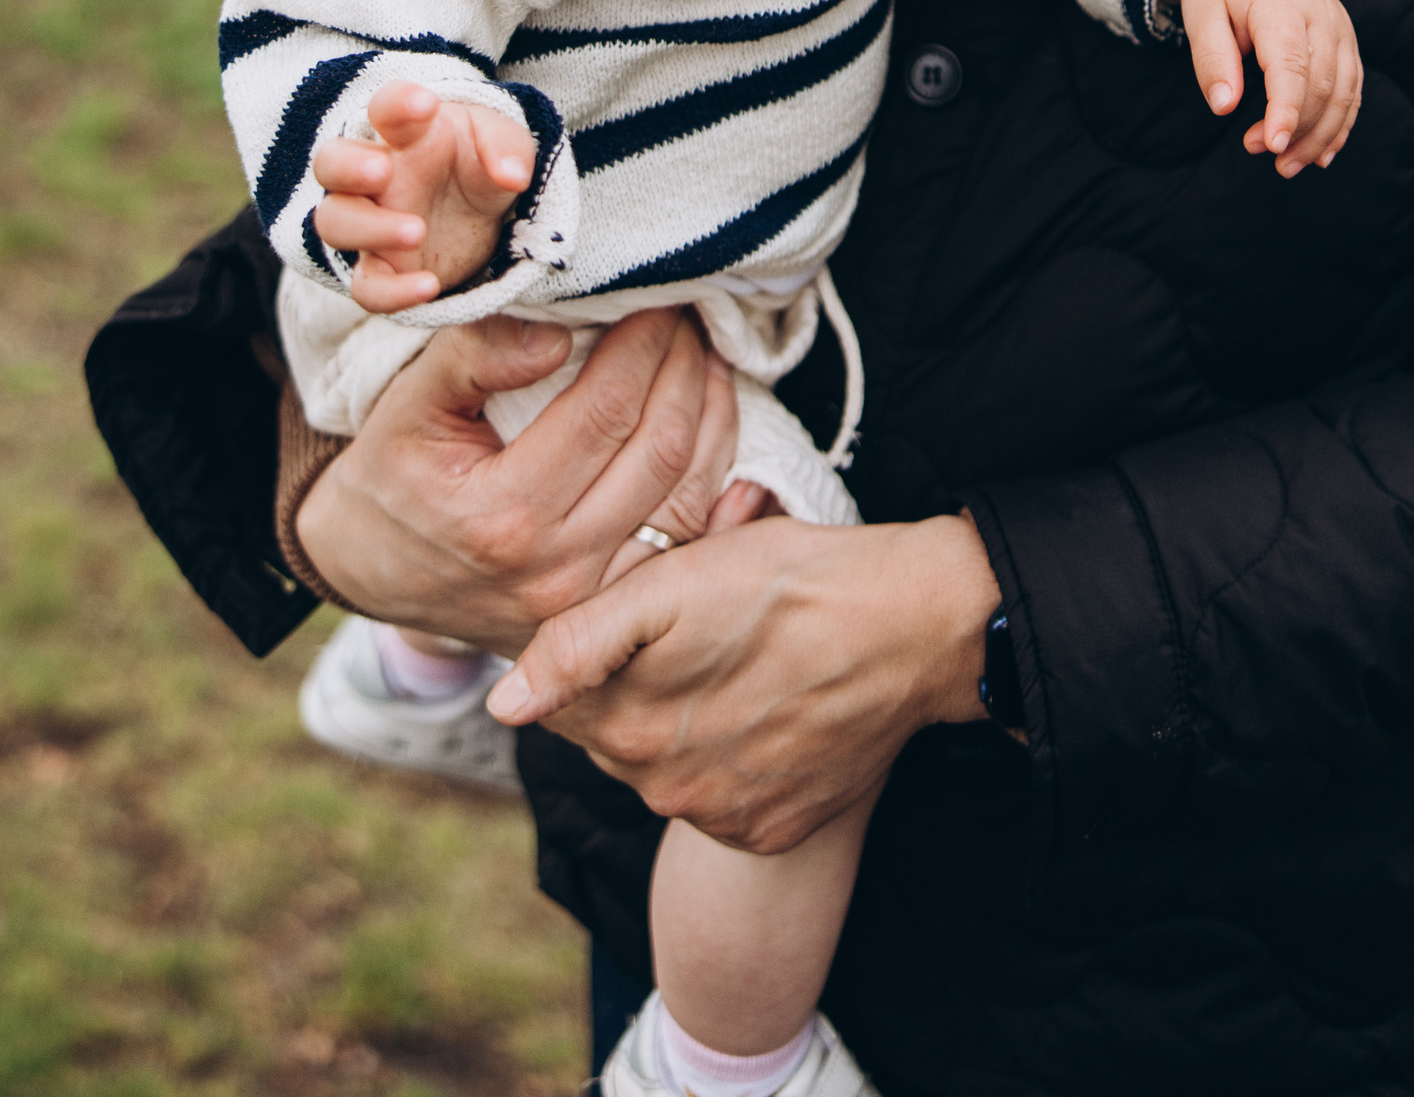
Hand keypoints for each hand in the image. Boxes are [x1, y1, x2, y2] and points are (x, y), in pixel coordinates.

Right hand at [294, 307, 750, 648]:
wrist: (369, 571)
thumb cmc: (390, 478)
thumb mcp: (405, 407)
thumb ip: (474, 358)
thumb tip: (559, 333)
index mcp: (505, 517)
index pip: (607, 409)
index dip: (645, 342)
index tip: (659, 295)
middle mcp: (558, 570)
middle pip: (660, 451)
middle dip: (686, 368)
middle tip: (691, 312)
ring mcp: (591, 603)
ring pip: (689, 498)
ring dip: (711, 416)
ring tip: (708, 355)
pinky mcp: (609, 612)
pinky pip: (689, 541)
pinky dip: (717, 477)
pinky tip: (718, 422)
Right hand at [312, 81, 535, 308]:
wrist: (482, 214)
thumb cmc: (481, 163)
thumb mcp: (506, 146)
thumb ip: (507, 150)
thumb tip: (511, 175)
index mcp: (406, 133)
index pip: (385, 108)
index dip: (396, 102)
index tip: (426, 105)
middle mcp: (379, 175)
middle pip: (330, 162)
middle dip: (347, 166)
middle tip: (383, 170)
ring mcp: (374, 221)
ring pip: (334, 222)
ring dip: (367, 227)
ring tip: (417, 231)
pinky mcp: (384, 268)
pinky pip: (366, 285)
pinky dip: (391, 291)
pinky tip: (429, 286)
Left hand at [485, 511, 1001, 853]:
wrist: (913, 627)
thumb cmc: (791, 582)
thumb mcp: (676, 584)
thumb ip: (578, 644)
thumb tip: (501, 707)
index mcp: (626, 728)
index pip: (560, 696)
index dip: (585, 646)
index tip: (631, 608)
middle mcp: (664, 791)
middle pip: (613, 730)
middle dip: (637, 680)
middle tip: (699, 621)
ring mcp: (722, 818)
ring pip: (666, 762)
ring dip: (684, 717)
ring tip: (739, 657)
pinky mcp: (773, 831)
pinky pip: (723, 794)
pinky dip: (733, 754)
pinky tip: (768, 702)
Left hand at [1165, 0, 1361, 175]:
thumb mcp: (1200, 17)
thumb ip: (1212, 61)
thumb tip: (1223, 108)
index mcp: (1281, 3)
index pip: (1292, 64)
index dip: (1286, 109)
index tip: (1272, 145)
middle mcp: (1322, 14)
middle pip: (1322, 85)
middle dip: (1297, 129)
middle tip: (1258, 152)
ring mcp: (1340, 26)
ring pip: (1344, 93)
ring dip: (1319, 136)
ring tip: (1286, 165)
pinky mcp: (1346, 40)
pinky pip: (1352, 89)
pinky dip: (1339, 125)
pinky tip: (1319, 154)